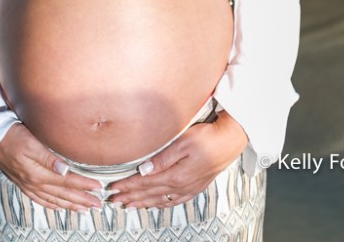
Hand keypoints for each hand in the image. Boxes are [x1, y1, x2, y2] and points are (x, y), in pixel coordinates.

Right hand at [0, 123, 102, 210]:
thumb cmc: (12, 135)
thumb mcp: (31, 142)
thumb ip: (48, 158)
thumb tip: (66, 170)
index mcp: (38, 173)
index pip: (67, 181)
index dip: (83, 185)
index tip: (97, 187)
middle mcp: (34, 183)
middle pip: (63, 194)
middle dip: (81, 200)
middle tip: (97, 204)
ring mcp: (28, 185)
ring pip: (54, 200)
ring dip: (70, 205)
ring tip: (84, 209)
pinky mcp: (23, 183)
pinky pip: (41, 200)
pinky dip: (53, 205)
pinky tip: (60, 206)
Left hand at [110, 111, 248, 208]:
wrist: (230, 141)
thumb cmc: (207, 137)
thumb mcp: (184, 142)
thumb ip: (163, 157)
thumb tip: (143, 170)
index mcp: (176, 175)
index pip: (145, 183)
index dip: (128, 186)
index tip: (113, 188)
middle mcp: (181, 186)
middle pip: (149, 194)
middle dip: (130, 196)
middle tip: (114, 199)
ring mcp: (188, 189)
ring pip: (160, 200)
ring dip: (142, 202)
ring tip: (129, 205)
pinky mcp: (195, 187)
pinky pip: (173, 201)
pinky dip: (160, 204)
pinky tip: (154, 204)